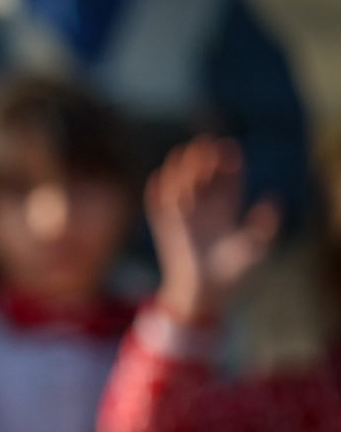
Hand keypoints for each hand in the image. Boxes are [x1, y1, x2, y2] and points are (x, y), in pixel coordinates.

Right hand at [148, 137, 280, 326]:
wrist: (205, 288)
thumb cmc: (233, 268)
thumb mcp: (256, 245)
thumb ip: (264, 224)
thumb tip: (272, 198)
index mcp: (228, 205)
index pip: (228, 176)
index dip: (229, 161)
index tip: (230, 150)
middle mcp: (205, 205)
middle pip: (204, 173)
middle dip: (204, 158)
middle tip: (207, 144)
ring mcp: (184, 213)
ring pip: (181, 183)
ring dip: (182, 168)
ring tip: (186, 155)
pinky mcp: (165, 225)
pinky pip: (158, 204)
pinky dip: (158, 190)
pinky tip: (161, 177)